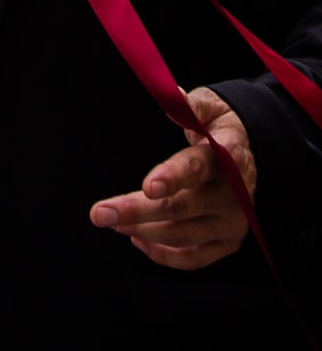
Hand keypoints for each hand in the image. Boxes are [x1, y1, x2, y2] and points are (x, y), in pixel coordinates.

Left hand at [89, 87, 255, 267]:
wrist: (250, 153)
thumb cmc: (219, 127)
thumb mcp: (211, 106)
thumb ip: (190, 105)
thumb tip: (171, 92)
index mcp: (228, 154)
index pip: (198, 167)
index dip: (174, 177)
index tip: (147, 186)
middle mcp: (235, 194)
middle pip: (182, 208)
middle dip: (137, 211)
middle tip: (99, 213)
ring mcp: (234, 222)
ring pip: (184, 236)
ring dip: (143, 231)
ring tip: (110, 220)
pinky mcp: (228, 242)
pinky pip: (195, 258)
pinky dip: (164, 255)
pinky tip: (136, 239)